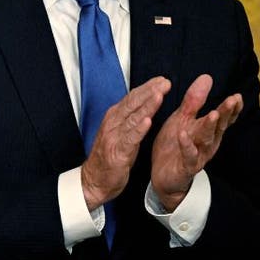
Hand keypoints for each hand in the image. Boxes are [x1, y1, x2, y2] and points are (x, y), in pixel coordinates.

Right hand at [81, 76, 171, 209]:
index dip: (147, 88)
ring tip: (159, 95)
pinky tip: (147, 121)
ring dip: (146, 106)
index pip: (132, 98)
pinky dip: (138, 130)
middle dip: (150, 91)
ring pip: (132, 118)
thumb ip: (131, 118)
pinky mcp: (117, 152)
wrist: (94, 180)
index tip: (162, 79)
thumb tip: (145, 103)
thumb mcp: (121, 132)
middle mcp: (113, 123)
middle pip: (133, 103)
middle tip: (165, 82)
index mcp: (115, 117)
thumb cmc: (110, 156)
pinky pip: (129, 139)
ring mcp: (114, 137)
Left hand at [151, 74, 240, 210]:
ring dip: (210, 126)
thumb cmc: (176, 144)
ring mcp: (198, 155)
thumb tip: (207, 77)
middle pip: (218, 125)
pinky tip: (183, 134)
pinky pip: (188, 155)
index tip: (237, 96)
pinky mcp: (186, 166)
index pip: (223, 117)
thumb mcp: (183, 119)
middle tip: (233, 100)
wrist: (163, 176)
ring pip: (206, 139)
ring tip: (212, 113)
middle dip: (225, 113)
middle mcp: (208, 142)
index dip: (232, 108)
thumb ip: (194, 100)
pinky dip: (186, 145)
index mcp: (208, 130)